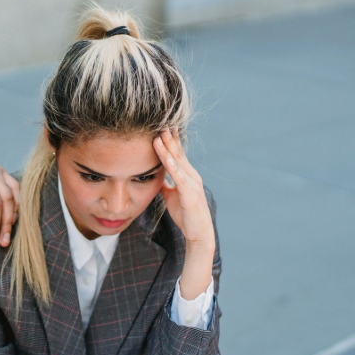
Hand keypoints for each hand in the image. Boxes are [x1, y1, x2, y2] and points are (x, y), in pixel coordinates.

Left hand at [153, 130, 214, 299]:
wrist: (199, 235)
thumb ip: (165, 185)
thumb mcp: (171, 197)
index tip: (159, 125)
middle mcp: (191, 176)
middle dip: (169, 136)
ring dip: (168, 146)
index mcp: (187, 176)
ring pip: (178, 161)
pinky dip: (170, 164)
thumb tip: (155, 176)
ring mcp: (192, 184)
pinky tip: (163, 155)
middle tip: (160, 120)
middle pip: (178, 152)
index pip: (177, 154)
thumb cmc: (186, 216)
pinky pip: (178, 175)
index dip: (169, 140)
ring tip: (159, 132)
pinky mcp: (190, 193)